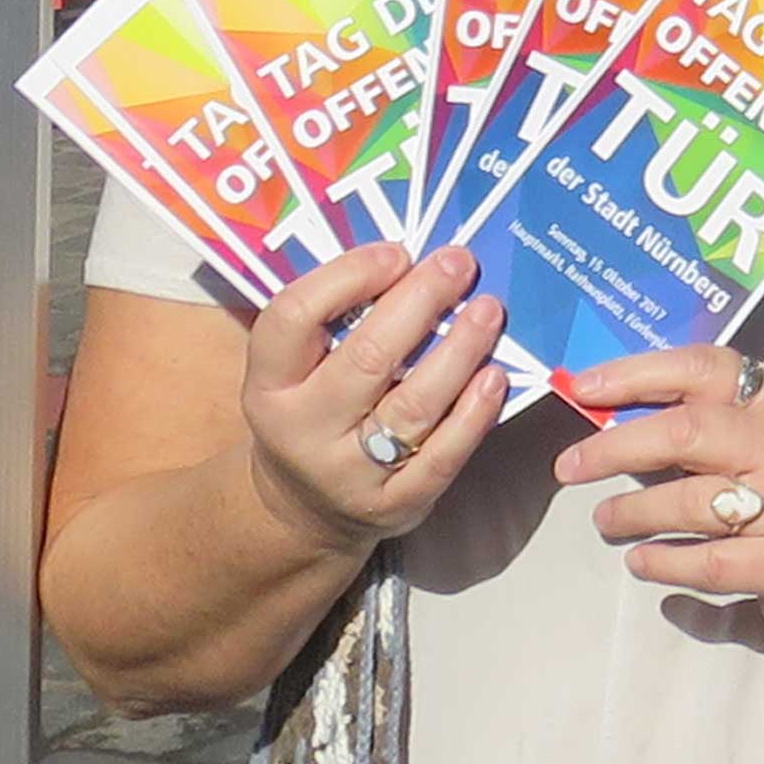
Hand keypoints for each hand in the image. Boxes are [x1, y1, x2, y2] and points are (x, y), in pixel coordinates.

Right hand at [240, 242, 511, 555]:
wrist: (305, 510)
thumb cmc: (314, 414)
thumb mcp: (298, 373)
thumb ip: (337, 321)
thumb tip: (412, 258)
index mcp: (269, 386)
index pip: (292, 319)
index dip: (346, 277)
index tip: (396, 253)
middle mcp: (302, 430)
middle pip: (366, 358)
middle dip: (420, 302)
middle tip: (458, 264)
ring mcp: (348, 473)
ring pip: (413, 405)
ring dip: (460, 350)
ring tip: (488, 310)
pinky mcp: (396, 504)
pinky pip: (444, 454)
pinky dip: (475, 412)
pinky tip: (494, 376)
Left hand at [552, 349, 763, 654]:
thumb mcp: (751, 442)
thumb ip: (693, 424)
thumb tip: (600, 413)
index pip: (703, 367)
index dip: (637, 373)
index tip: (582, 388)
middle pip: (688, 431)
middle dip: (616, 447)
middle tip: (570, 466)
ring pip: (691, 501)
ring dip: (633, 512)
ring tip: (606, 520)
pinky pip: (707, 562)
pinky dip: (663, 562)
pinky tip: (642, 561)